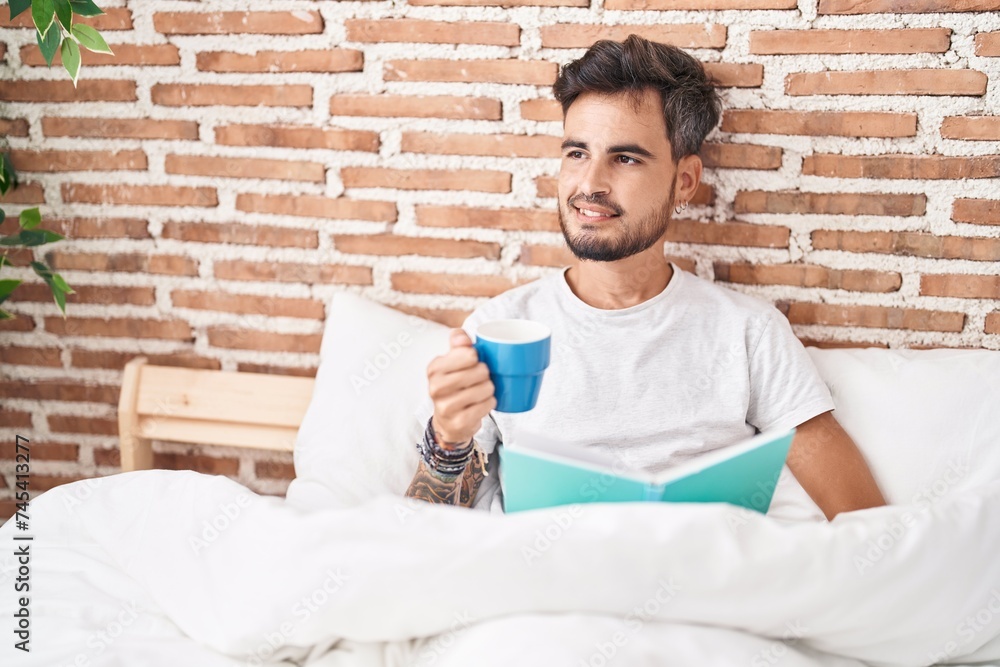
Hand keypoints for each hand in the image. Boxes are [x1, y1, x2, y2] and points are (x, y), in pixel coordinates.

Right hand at [427, 328, 495, 448]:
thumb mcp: (451, 362)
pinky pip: (487, 405)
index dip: (477, 358)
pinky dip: (490, 403)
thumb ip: (458, 344)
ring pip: (485, 388)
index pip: (469, 354)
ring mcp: (446, 407)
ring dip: (489, 389)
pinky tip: (483, 402)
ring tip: (482, 391)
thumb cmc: (454, 386)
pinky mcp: (459, 422)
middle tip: (481, 379)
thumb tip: (461, 336)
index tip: (473, 363)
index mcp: (434, 368)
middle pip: (480, 371)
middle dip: (486, 374)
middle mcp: (436, 387)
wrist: (447, 421)